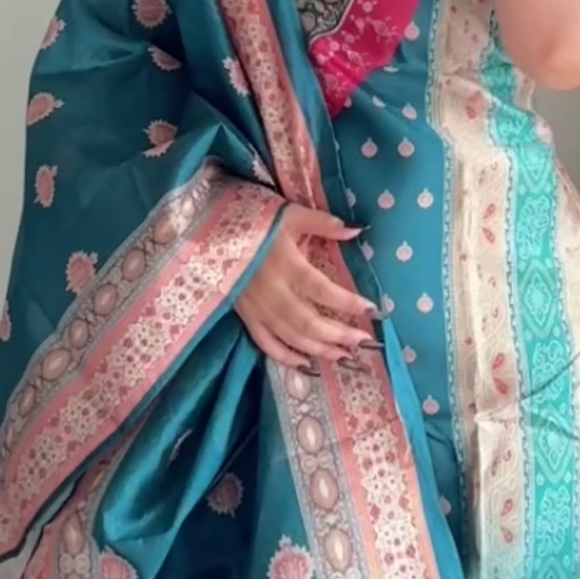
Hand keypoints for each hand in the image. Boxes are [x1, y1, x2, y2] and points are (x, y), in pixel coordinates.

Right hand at [236, 204, 377, 368]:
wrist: (209, 232)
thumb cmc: (254, 222)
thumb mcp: (289, 215)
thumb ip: (322, 223)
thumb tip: (356, 230)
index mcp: (286, 265)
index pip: (321, 290)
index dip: (346, 303)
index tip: (371, 309)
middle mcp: (272, 292)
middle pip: (308, 322)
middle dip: (338, 335)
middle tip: (362, 342)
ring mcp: (257, 308)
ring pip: (290, 336)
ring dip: (319, 349)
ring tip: (343, 355)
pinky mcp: (244, 315)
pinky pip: (265, 342)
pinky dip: (284, 356)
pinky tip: (305, 363)